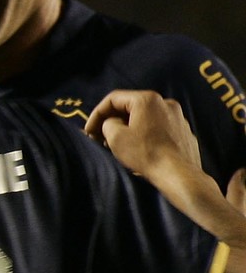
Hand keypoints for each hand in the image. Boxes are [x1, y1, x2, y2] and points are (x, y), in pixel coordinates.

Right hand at [84, 90, 201, 178]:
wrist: (178, 173)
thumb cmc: (145, 154)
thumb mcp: (115, 137)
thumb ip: (107, 124)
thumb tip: (111, 124)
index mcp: (147, 99)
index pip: (113, 99)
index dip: (96, 114)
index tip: (89, 131)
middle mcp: (165, 102)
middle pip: (130, 107)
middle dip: (112, 121)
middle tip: (100, 138)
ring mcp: (177, 116)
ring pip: (145, 117)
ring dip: (129, 128)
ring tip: (119, 145)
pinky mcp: (183, 130)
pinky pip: (158, 127)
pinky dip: (145, 134)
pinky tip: (139, 149)